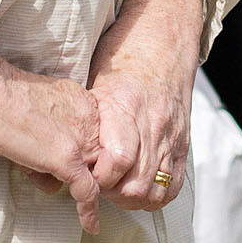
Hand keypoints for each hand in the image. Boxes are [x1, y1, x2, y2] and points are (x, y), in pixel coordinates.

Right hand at [0, 66, 107, 230]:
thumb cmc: (2, 100)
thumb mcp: (38, 118)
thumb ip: (50, 147)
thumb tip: (52, 184)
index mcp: (85, 104)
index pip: (99, 138)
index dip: (93, 158)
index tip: (88, 172)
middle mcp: (91, 120)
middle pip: (103, 157)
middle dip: (95, 176)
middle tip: (86, 194)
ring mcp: (81, 139)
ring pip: (98, 175)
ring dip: (94, 194)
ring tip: (89, 212)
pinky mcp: (67, 158)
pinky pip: (86, 191)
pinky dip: (89, 211)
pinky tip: (90, 225)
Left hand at [85, 0, 207, 212]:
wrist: (162, 43)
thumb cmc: (123, 61)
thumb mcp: (95, 85)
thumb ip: (84, 121)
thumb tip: (58, 149)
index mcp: (128, 108)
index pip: (117, 161)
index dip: (98, 179)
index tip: (85, 177)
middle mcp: (154, 125)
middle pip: (136, 184)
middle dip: (113, 195)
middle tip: (97, 188)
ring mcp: (172, 137)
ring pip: (155, 190)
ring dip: (133, 199)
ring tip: (116, 191)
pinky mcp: (183, 144)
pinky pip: (174, 184)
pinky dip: (155, 196)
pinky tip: (139, 190)